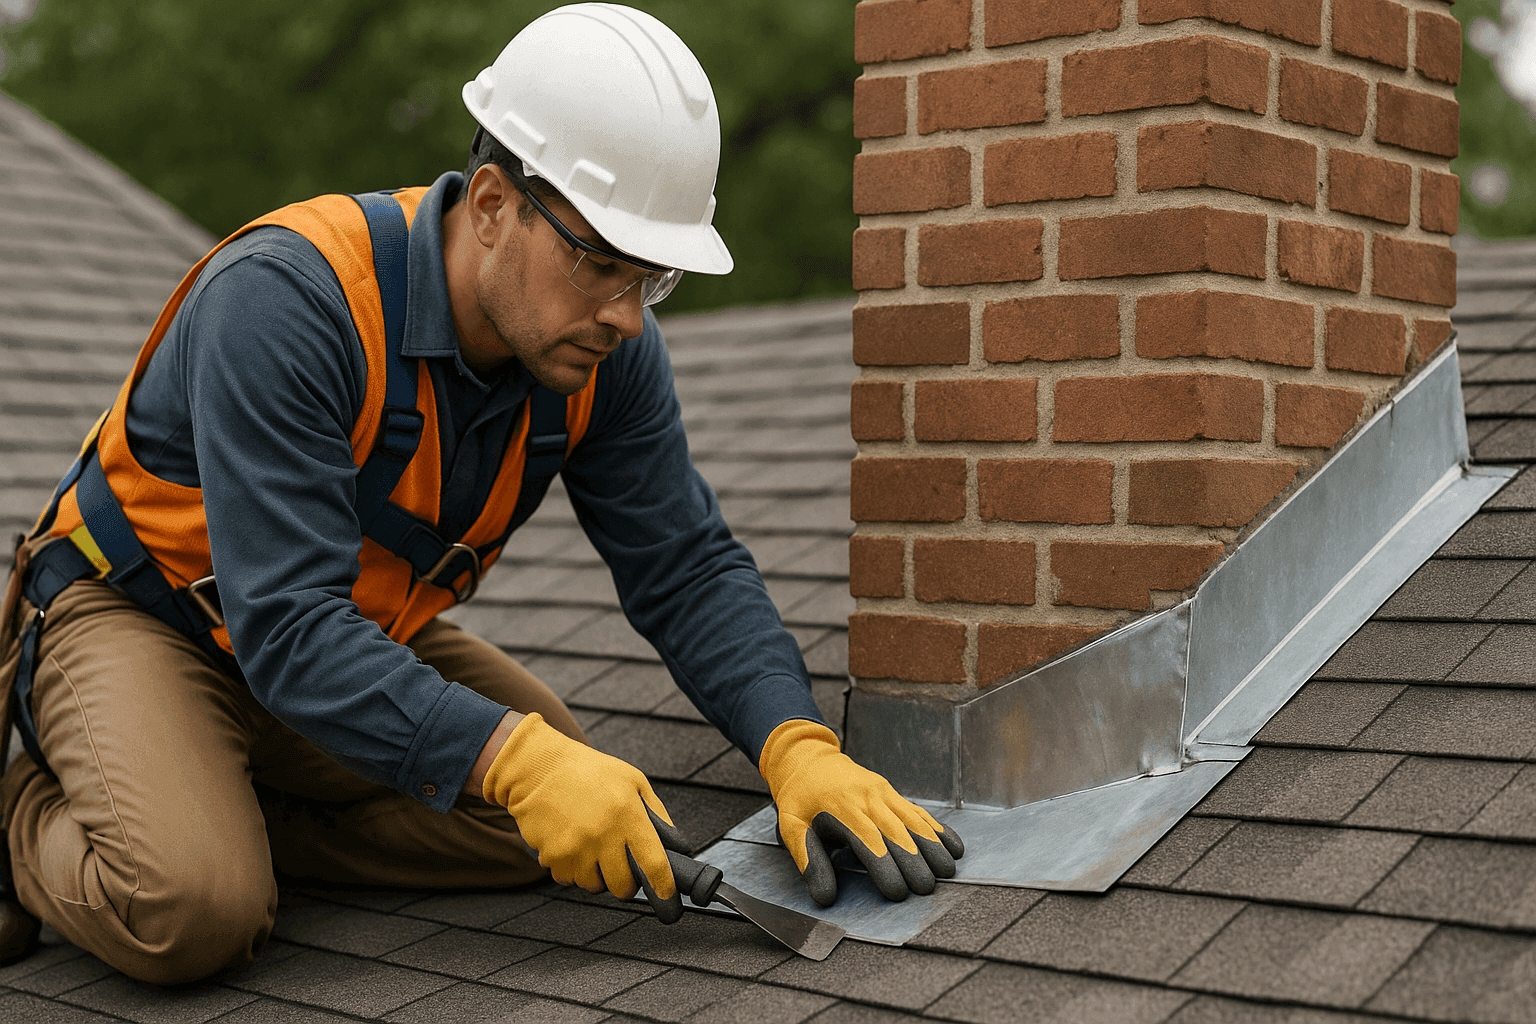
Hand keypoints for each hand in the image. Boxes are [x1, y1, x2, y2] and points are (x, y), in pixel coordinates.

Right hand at [482, 712, 684, 919]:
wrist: (538, 767)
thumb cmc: (589, 771)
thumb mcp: (633, 781)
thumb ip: (657, 813)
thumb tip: (674, 845)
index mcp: (628, 814)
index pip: (653, 862)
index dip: (663, 885)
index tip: (666, 895)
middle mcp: (603, 834)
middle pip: (622, 886)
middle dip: (626, 884)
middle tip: (622, 870)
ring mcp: (576, 847)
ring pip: (593, 886)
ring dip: (596, 876)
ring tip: (593, 851)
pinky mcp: (552, 855)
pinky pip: (568, 879)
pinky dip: (572, 870)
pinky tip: (571, 846)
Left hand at [759, 719, 964, 906]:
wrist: (809, 759)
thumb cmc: (800, 798)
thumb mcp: (792, 825)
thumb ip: (807, 858)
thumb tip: (825, 896)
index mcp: (840, 807)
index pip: (867, 841)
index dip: (884, 867)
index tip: (897, 891)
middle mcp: (866, 797)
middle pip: (895, 832)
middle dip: (914, 861)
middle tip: (927, 889)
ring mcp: (883, 792)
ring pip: (912, 821)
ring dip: (932, 846)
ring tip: (947, 870)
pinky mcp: (892, 792)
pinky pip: (918, 812)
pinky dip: (937, 829)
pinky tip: (953, 846)